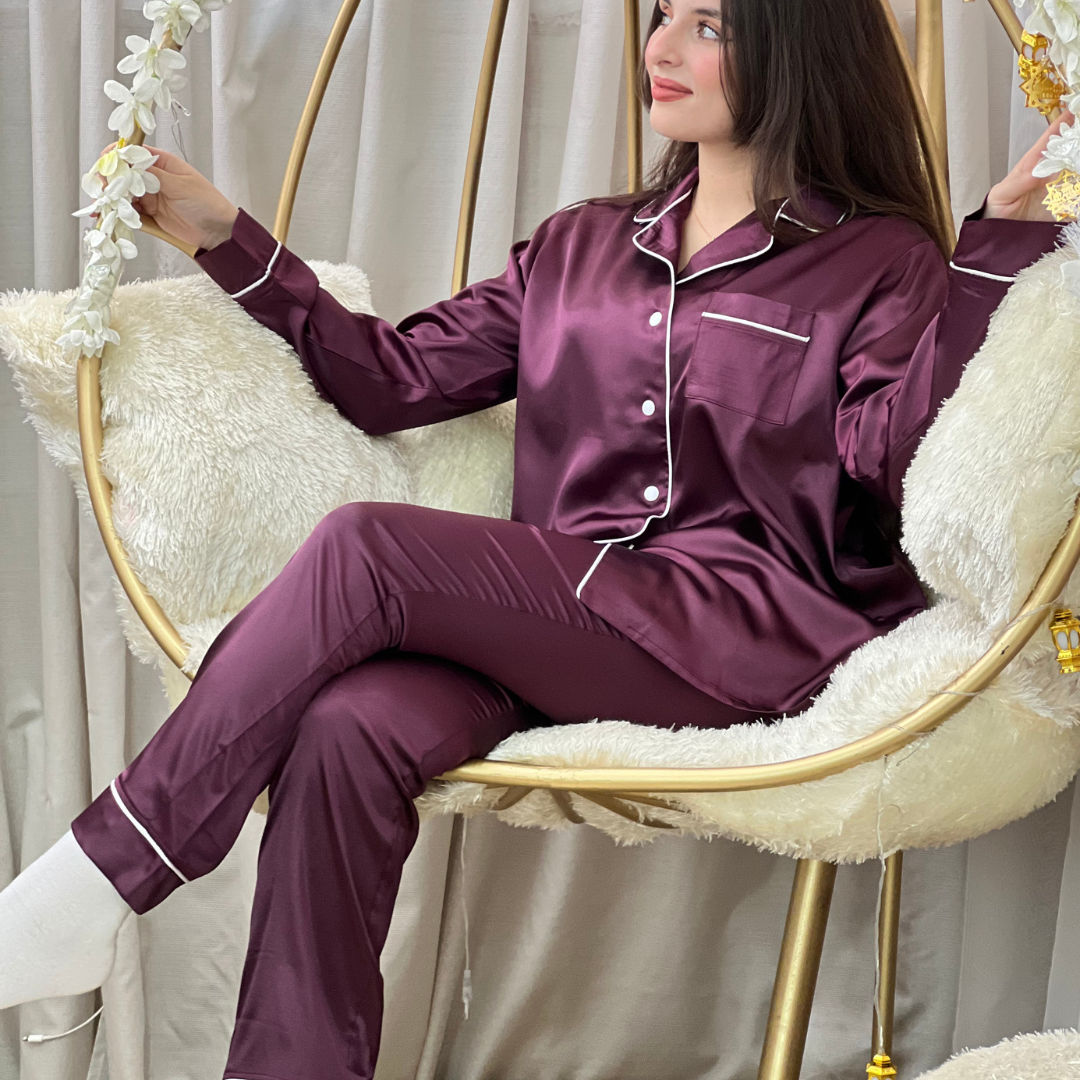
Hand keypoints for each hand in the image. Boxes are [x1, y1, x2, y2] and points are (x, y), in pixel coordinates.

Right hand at [92, 142, 238, 249]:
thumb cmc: (207, 203)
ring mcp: (150, 196)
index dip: (117, 156)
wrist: (218, 232)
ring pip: (124, 193)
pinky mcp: (150, 214)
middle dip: (110, 179)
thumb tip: (130, 164)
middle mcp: (153, 177)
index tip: (106, 164)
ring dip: (113, 197)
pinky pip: (130, 211)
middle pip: (124, 173)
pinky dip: (120, 213)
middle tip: (103, 188)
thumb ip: (154, 175)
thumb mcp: (180, 185)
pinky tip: (111, 214)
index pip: (133, 153)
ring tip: (104, 202)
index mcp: (162, 163)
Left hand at [985, 109, 1074, 220]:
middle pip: (1071, 150)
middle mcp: (1051, 172)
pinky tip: (1079, 189)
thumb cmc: (997, 211)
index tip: (1073, 110)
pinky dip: (1079, 191)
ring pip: (1077, 170)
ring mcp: (1060, 187)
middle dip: (1077, 140)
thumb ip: (1017, 183)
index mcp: (1033, 165)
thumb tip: (1038, 172)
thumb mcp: (1001, 195)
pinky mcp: (1066, 205)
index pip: (1049, 140)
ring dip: (1079, 163)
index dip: (1062, 124)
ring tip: (1079, 159)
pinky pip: (1077, 197)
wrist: (999, 236)